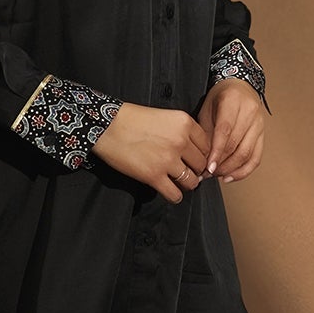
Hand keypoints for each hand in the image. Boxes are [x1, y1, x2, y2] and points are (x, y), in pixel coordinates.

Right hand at [90, 101, 210, 202]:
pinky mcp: (154, 175)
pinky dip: (175, 196)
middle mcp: (180, 141)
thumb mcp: (164, 116)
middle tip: (186, 171)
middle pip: (201, 164)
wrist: (107, 126)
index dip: (201, 154)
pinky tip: (170, 192)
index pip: (207, 145)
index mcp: (185, 123)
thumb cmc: (132, 120)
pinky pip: (175, 194)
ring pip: (191, 181)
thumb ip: (181, 131)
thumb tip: (192, 152)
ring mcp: (168, 159)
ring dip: (186, 184)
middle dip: (195, 170)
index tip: (194, 159)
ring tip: (178, 182)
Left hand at [196, 78, 265, 182]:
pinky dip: (243, 170)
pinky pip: (256, 157)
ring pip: (247, 154)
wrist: (239, 87)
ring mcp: (259, 124)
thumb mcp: (207, 109)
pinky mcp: (263, 134)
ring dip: (231, 169)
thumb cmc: (221, 97)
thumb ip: (206, 132)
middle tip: (207, 173)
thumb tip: (202, 158)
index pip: (225, 131)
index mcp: (233, 101)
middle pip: (236, 145)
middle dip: (221, 163)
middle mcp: (249, 112)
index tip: (208, 167)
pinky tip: (231, 176)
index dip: (216, 152)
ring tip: (217, 175)